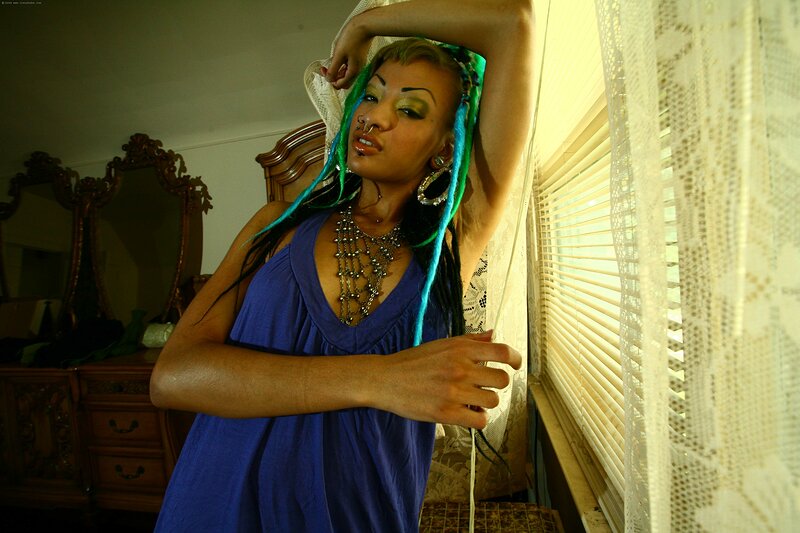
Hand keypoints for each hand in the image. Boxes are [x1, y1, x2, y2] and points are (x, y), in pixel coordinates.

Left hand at [321, 15, 373, 89]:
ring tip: (332, 61)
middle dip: (334, 77)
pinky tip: (338, 58)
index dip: (330, 80)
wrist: (365, 26)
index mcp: (353, 72)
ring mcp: (358, 65)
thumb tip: (329, 79)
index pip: (340, 85)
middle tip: (326, 68)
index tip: (324, 71)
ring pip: (346, 74)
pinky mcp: (358, 59)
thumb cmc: (353, 38)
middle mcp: (357, 71)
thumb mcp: (339, 55)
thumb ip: (333, 69)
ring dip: (337, 71)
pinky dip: (342, 66)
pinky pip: (349, 67)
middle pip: (343, 81)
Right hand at [376, 331, 521, 428]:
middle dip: (497, 384)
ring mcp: (454, 392)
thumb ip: (470, 341)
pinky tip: (468, 414)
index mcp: (461, 349)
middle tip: (484, 386)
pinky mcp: (446, 413)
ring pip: (493, 401)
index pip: (502, 351)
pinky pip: (480, 420)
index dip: (516, 359)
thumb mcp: (442, 344)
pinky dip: (478, 419)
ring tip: (472, 401)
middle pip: (502, 380)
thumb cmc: (413, 361)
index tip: (516, 365)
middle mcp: (460, 368)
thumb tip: (493, 335)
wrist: (385, 379)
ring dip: (486, 402)